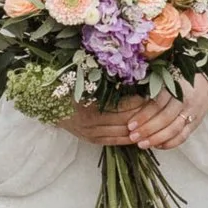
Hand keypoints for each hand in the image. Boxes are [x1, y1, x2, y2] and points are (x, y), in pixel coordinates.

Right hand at [59, 76, 207, 151]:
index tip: (157, 91)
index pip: (125, 106)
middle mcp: (92, 122)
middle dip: (146, 115)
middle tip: (164, 106)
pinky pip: (116, 141)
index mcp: (91, 104)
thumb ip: (106, 73)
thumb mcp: (84, 74)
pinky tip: (144, 131)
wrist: (43, 100)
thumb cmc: (66, 82)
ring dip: (142, 128)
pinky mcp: (91, 140)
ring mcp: (91, 133)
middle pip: (127, 121)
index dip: (142, 101)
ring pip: (124, 133)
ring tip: (158, 119)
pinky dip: (131, 137)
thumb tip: (133, 66)